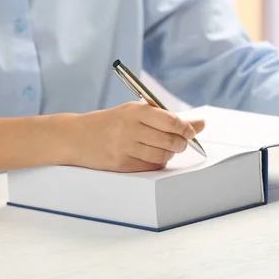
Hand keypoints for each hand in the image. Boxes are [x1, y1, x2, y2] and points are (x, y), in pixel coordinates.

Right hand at [71, 102, 204, 171]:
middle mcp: (130, 129)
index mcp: (135, 111)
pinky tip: (150, 156)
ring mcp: (125, 148)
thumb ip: (167, 117)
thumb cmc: (112, 122)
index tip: (190, 132)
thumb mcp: (135, 112)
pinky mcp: (122, 164)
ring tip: (162, 148)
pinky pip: (151, 167)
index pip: (171, 121)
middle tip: (179, 142)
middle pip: (170, 141)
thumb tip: (201, 124)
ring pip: (162, 156)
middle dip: (180, 144)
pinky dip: (156, 163)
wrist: (78, 136)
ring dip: (168, 154)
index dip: (186, 129)